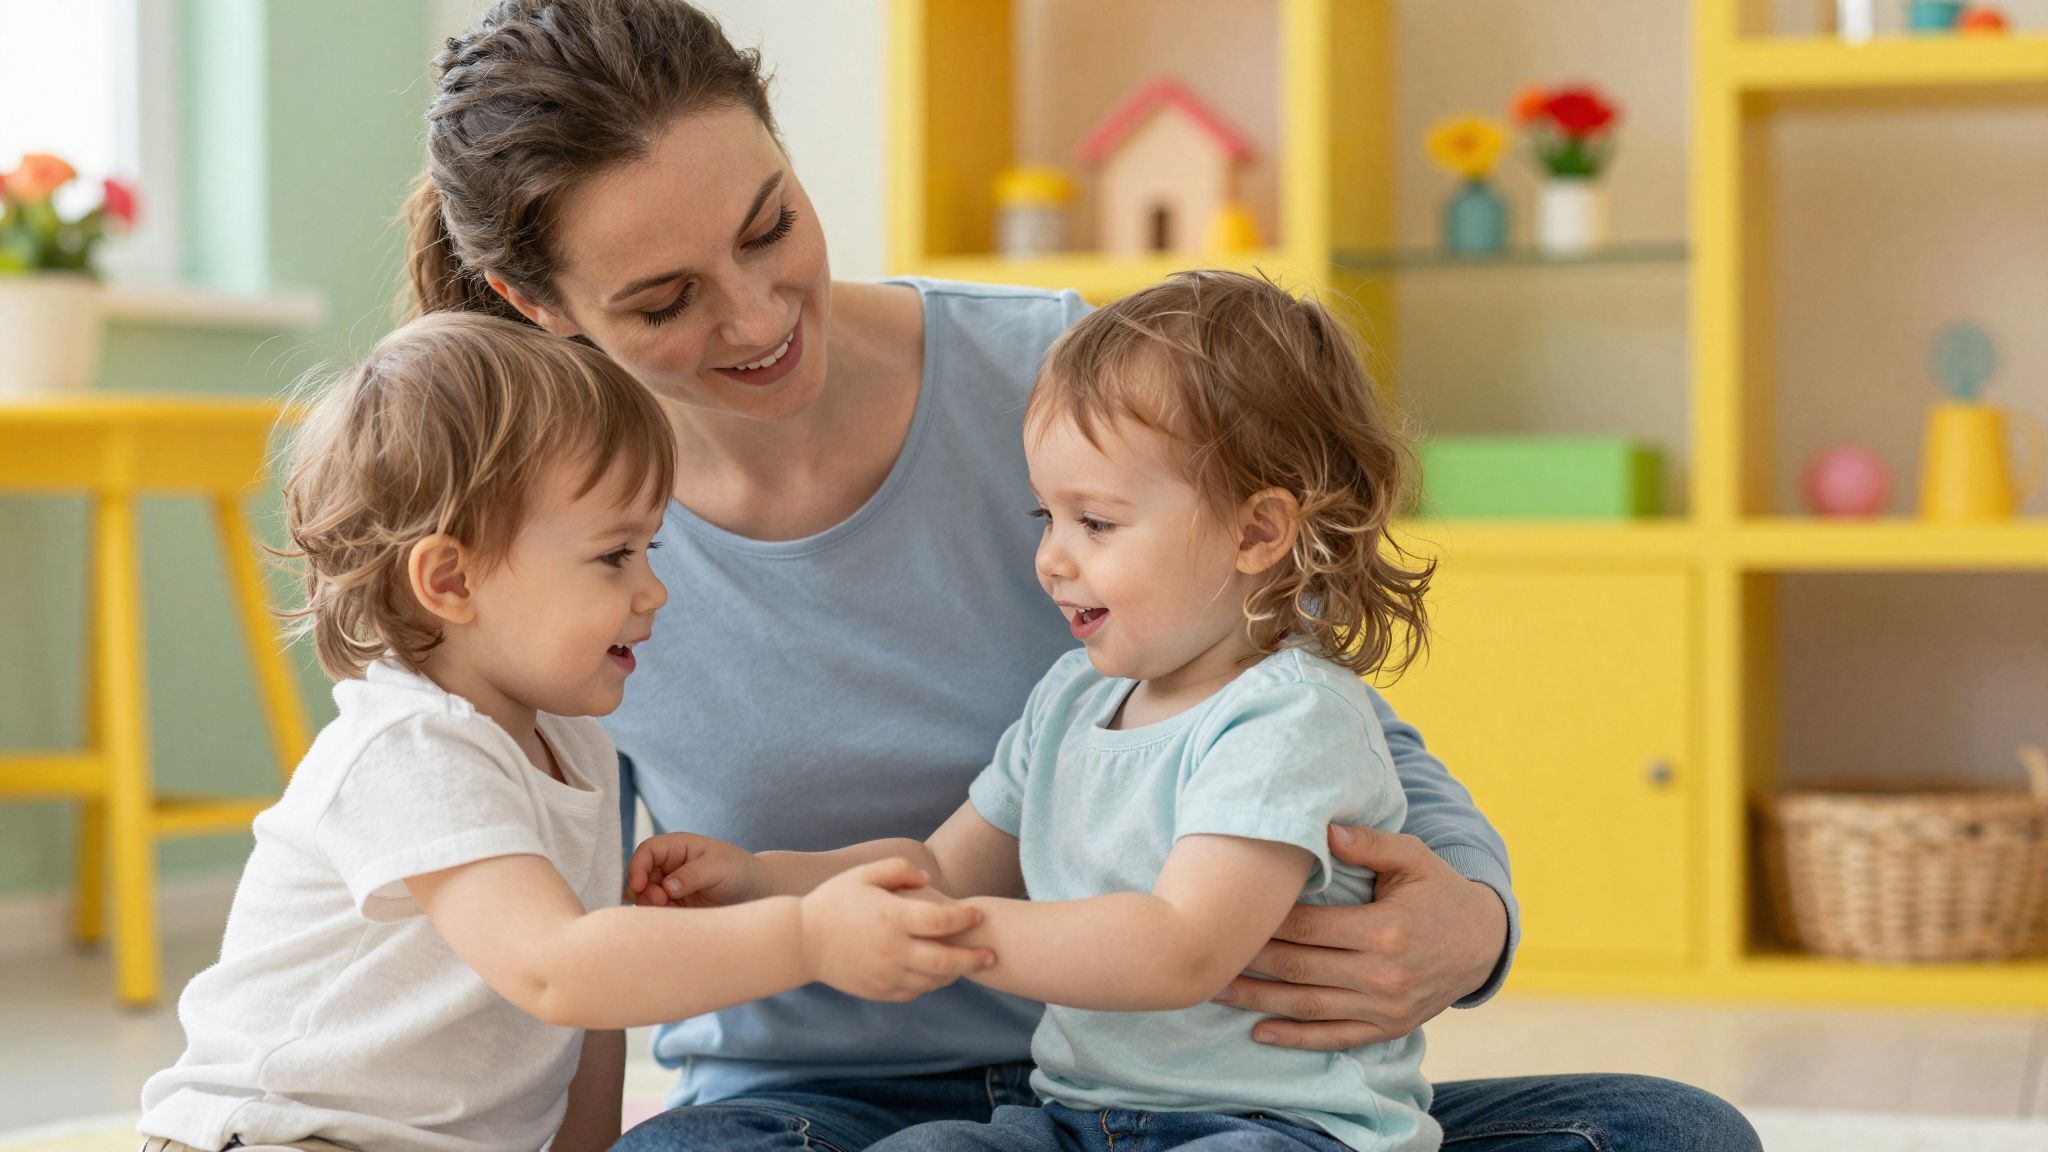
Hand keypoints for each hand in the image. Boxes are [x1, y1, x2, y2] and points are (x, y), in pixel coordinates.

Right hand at [628, 833, 761, 907]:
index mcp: (678, 847)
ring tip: (666, 910)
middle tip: (660, 902)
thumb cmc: (740, 871)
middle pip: (640, 876)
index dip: (637, 866)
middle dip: (643, 890)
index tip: (638, 885)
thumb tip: (667, 887)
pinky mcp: (675, 907)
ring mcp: (670, 887)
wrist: (756, 893)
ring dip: (648, 905)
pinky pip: (656, 912)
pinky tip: (670, 920)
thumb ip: (692, 875)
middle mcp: (669, 866)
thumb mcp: (719, 868)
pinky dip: (656, 917)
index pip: (647, 851)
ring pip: (644, 896)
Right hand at [798, 858, 994, 1000]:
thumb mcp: (864, 874)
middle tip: (991, 954)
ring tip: (965, 963)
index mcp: (893, 919)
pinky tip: (935, 973)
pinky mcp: (878, 991)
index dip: (966, 918)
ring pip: (933, 981)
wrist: (800, 941)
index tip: (978, 913)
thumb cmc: (834, 901)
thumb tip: (929, 881)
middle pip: (947, 961)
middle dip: (974, 959)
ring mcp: (886, 975)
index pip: (943, 921)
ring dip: (954, 973)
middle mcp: (894, 951)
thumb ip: (900, 870)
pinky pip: (914, 992)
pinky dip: (930, 984)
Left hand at [1211, 823, 1507, 1050]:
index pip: (1309, 926)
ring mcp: (1384, 1008)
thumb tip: (1323, 831)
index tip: (1228, 911)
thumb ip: (1369, 843)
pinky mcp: (1386, 1028)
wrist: (1484, 944)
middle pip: (1299, 968)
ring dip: (1257, 1001)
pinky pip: (1333, 1038)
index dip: (1265, 920)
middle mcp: (1382, 975)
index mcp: (1385, 930)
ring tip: (1214, 989)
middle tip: (1204, 951)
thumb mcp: (1414, 857)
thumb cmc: (1440, 892)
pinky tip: (1259, 1033)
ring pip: (1307, 1007)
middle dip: (1249, 961)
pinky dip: (1295, 1039)